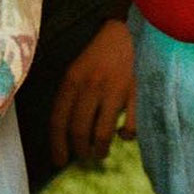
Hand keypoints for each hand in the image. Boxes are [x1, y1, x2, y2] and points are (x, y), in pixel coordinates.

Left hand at [49, 19, 136, 166]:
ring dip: (100, 150)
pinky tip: (123, 132)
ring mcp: (114, 91)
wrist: (127, 32)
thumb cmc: (98, 54)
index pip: (58, 120)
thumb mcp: (76, 70)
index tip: (59, 161)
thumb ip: (70, 96)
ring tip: (100, 152)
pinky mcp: (136, 94)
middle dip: (80, 151)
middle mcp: (90, 87)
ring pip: (102, 134)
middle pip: (79, 131)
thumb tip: (65, 132)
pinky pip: (130, 126)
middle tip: (83, 157)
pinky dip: (126, 135)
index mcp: (72, 81)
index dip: (57, 145)